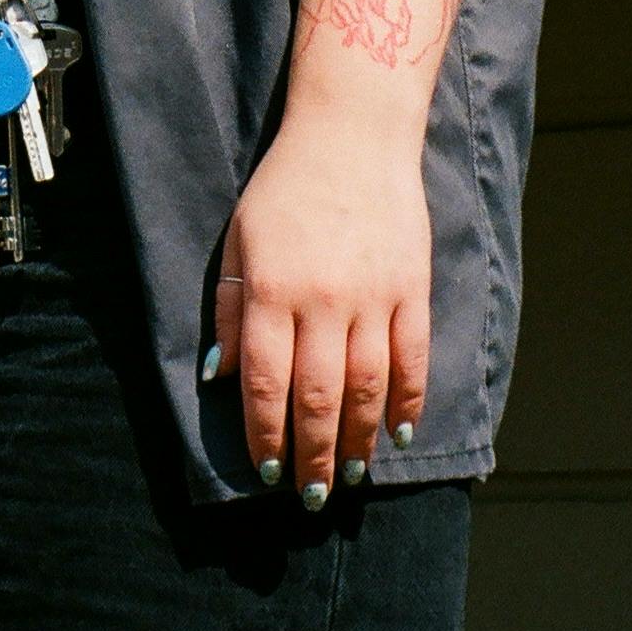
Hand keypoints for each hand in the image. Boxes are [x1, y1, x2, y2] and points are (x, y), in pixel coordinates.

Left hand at [212, 114, 429, 503]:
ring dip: (359, 441)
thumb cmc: (285, 187)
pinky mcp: (411, 288)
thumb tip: (219, 376)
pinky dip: (408, 401)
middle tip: (313, 496)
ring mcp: (372, 297)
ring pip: (367, 389)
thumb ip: (231, 309)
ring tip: (351, 475)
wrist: (351, 135)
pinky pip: (412, 358)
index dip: (266, 434)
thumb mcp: (240, 240)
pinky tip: (398, 431)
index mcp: (272, 290)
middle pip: (318, 398)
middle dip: (314, 456)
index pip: (266, 382)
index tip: (267, 471)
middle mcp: (322, 301)